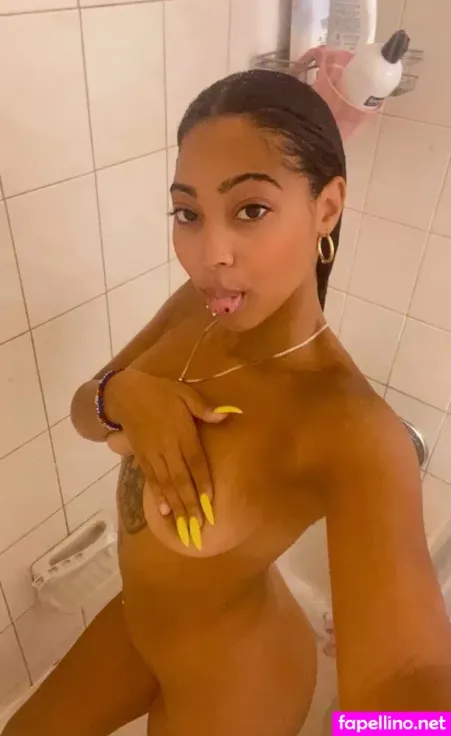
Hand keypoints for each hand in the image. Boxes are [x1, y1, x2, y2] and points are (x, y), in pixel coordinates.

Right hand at [104, 370, 241, 548]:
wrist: (125, 394)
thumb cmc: (160, 392)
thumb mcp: (184, 392)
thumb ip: (203, 407)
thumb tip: (224, 416)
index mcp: (182, 432)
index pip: (195, 461)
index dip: (202, 482)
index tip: (210, 501)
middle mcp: (168, 447)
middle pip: (181, 479)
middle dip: (190, 503)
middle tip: (198, 524)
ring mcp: (153, 455)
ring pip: (166, 484)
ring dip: (176, 506)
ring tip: (184, 525)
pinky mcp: (141, 458)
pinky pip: (151, 480)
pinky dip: (158, 496)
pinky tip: (163, 511)